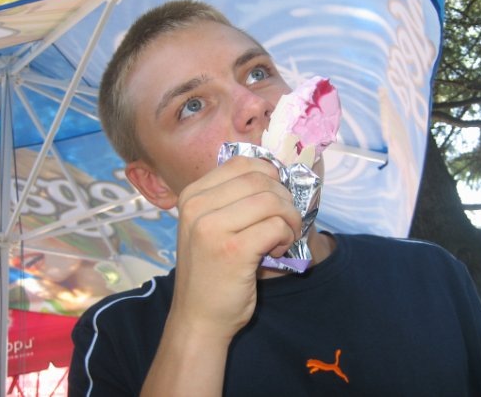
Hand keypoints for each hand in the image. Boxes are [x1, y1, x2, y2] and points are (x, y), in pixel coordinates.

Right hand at [169, 155, 301, 340]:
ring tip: (282, 237)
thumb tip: (276, 172)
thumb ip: (231, 198)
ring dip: (289, 218)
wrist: (198, 318)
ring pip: (272, 200)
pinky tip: (276, 251)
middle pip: (260, 179)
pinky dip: (286, 237)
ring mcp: (211, 227)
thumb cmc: (211, 271)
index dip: (270, 175)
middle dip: (284, 198)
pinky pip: (276, 226)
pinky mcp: (232, 250)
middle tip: (286, 221)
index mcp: (191, 195)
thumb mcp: (209, 225)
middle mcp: (197, 206)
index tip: (276, 198)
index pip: (242, 162)